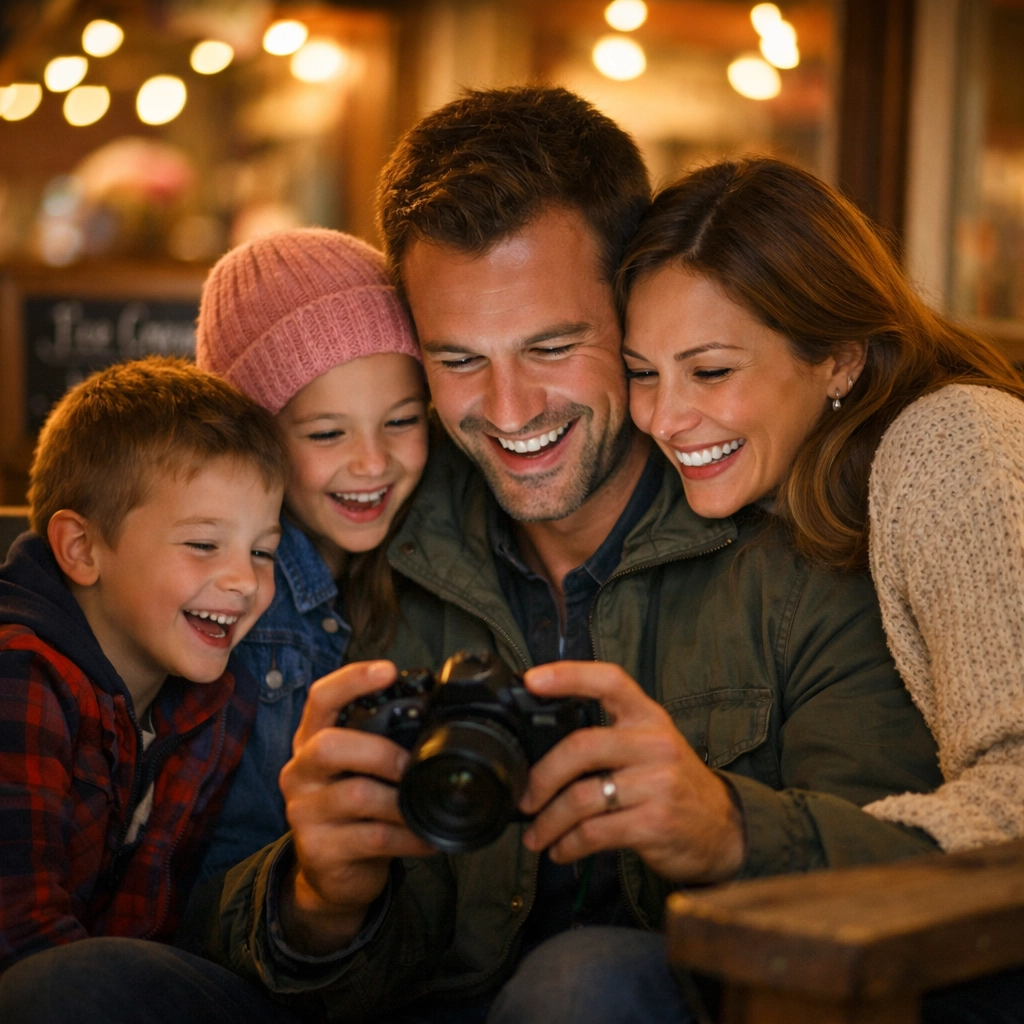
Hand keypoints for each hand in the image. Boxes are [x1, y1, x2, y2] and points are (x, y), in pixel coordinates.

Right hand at [278, 660, 434, 953]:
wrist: (331, 872)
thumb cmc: (353, 808)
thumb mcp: (358, 768)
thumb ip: (382, 741)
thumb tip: (437, 718)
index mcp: (311, 741)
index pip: (321, 699)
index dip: (352, 680)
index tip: (387, 670)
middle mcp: (300, 772)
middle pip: (328, 746)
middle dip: (380, 751)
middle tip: (411, 765)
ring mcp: (304, 813)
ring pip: (355, 795)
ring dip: (401, 800)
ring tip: (426, 804)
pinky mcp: (319, 850)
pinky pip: (373, 838)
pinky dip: (409, 836)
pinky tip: (427, 836)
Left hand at [519, 661, 744, 883]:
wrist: (724, 829)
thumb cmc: (673, 783)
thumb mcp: (650, 746)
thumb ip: (607, 737)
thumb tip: (540, 749)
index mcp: (647, 716)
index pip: (609, 681)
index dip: (568, 675)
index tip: (531, 680)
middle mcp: (654, 744)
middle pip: (581, 747)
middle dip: (541, 777)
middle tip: (524, 799)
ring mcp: (657, 783)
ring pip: (581, 797)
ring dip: (548, 822)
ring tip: (536, 836)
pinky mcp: (654, 823)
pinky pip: (594, 832)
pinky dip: (568, 845)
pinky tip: (560, 850)